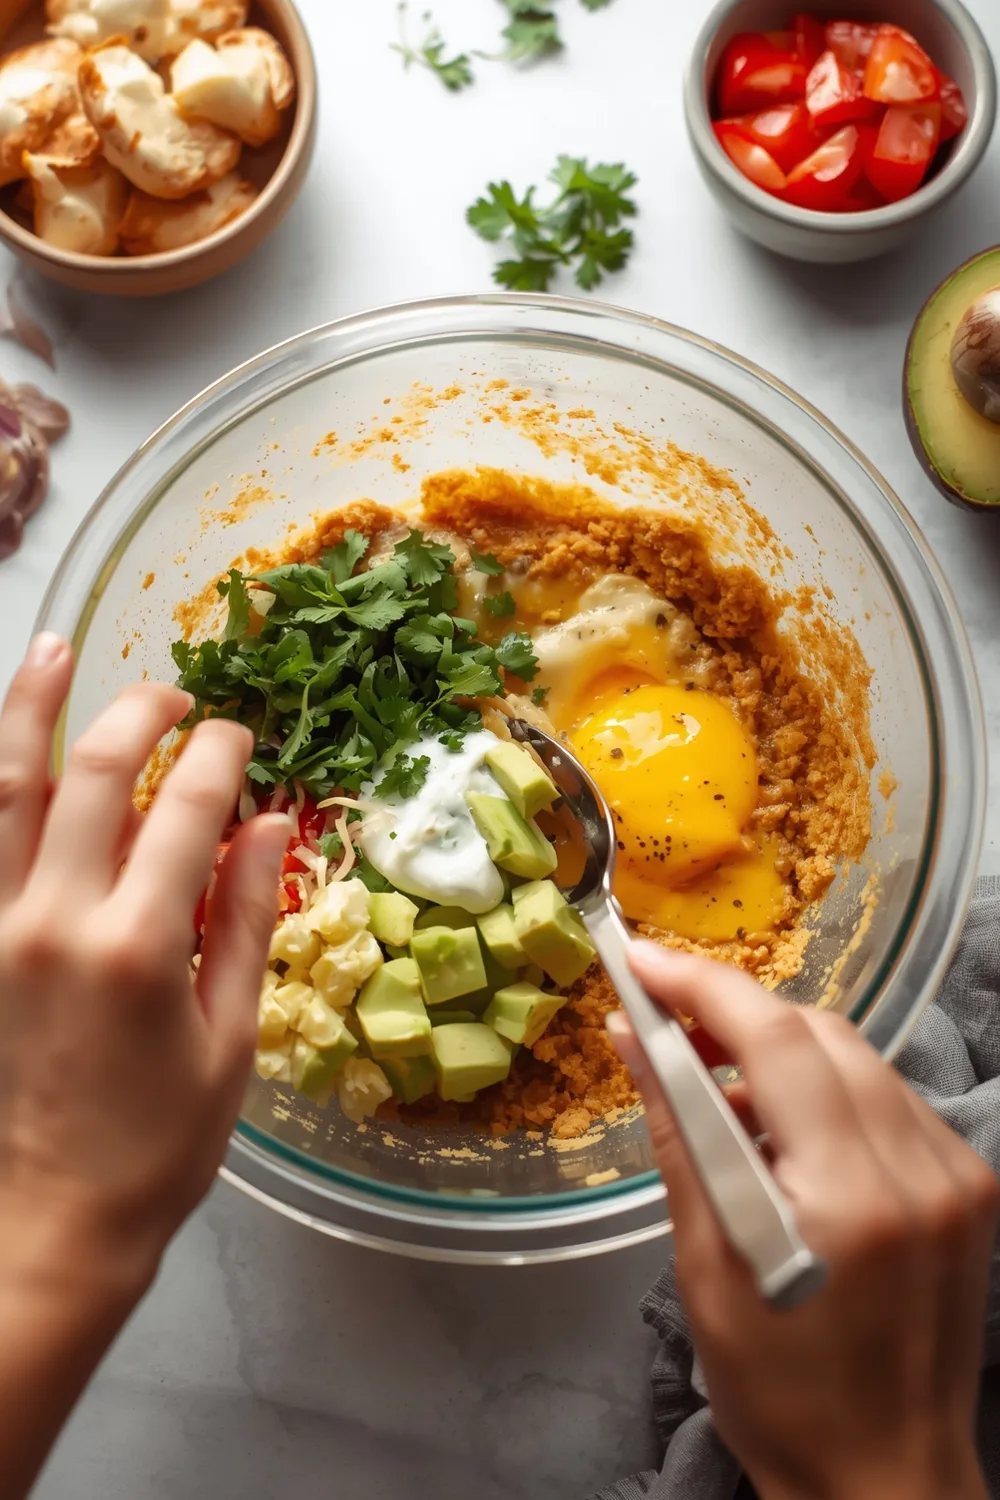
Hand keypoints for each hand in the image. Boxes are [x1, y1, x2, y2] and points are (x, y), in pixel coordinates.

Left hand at [0, 634, 288, 1305]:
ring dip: (28, 708)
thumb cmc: (158, 1142)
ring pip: (2, 789)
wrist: (45, 1224)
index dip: (221, 756)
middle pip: (94, 773)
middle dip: (140, 711)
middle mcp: (54, 919)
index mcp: (140, 944)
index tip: (241, 740)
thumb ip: (247, 919)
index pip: (187, 807)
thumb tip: (270, 823)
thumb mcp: (229, 1037)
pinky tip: (0, 754)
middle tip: (172, 693)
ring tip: (53, 648)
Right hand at [609, 943, 997, 1499]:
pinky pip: (887, 1096)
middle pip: (821, 1033)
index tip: (638, 959)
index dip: (701, 986)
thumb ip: (680, 1135)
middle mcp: (919, 1171)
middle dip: (736, 1010)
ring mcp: (956, 1175)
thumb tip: (634, 1039)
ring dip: (780, 1045)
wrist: (886, 1478)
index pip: (776, 1043)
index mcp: (848, 1199)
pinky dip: (826, 1085)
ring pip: (857, 1055)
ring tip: (715, 1075)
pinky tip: (783, 1122)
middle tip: (666, 1021)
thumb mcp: (707, 1267)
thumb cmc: (779, 1391)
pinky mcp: (968, 1184)